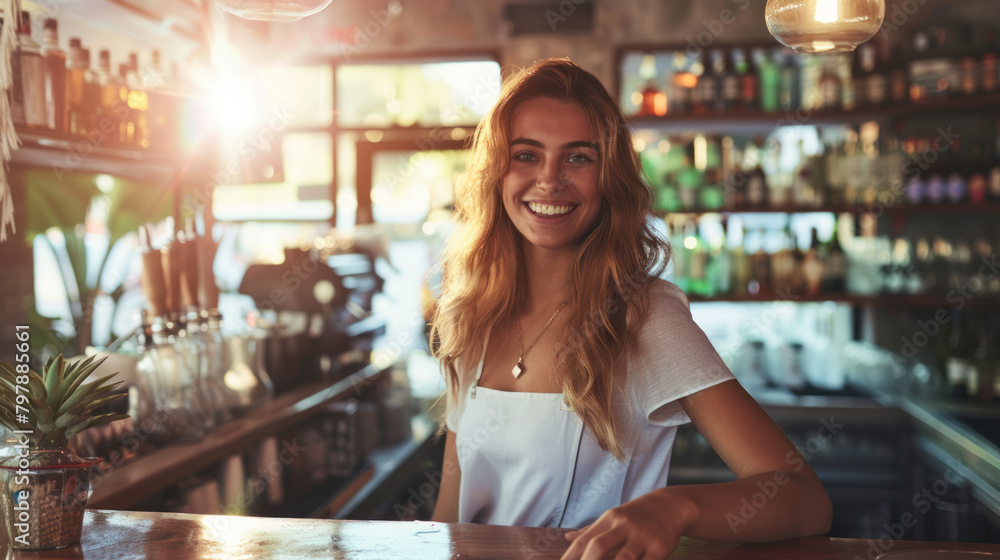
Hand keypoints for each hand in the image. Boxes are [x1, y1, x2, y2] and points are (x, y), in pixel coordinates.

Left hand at [560, 489, 690, 559]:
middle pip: (599, 546)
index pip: (585, 539)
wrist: (670, 506)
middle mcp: (624, 525)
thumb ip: (591, 530)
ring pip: (624, 558)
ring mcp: (643, 536)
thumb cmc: (636, 516)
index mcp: (609, 519)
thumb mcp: (613, 518)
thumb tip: (567, 538)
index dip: (570, 556)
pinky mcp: (660, 548)